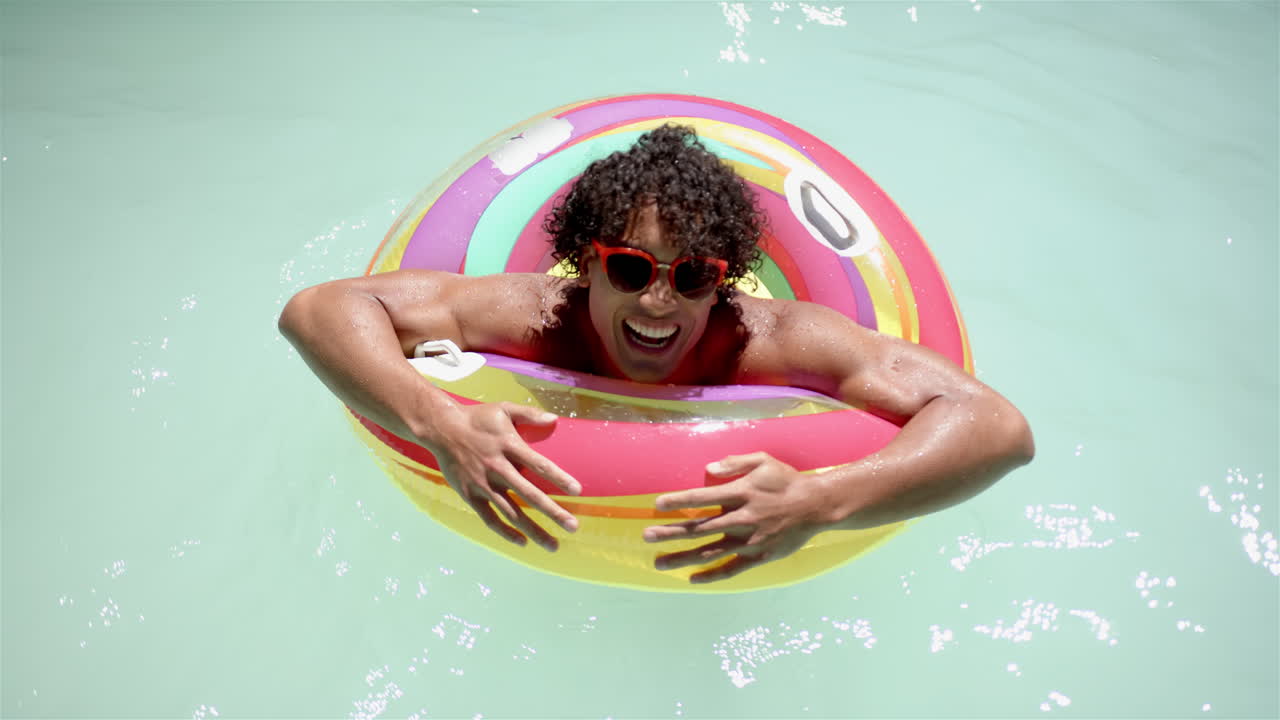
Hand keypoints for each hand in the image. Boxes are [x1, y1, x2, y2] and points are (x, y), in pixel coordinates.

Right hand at [430, 401, 580, 549]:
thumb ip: (529, 414)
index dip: (558, 478)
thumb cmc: (476, 418)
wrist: (441, 429)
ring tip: (553, 545)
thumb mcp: (503, 409)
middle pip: (529, 494)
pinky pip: (490, 518)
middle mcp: (497, 467)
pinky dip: (505, 532)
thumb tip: (554, 418)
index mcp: (509, 446)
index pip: (539, 465)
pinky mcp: (470, 495)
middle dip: (553, 512)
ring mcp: (483, 484)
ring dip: (533, 530)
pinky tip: (523, 542)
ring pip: (512, 513)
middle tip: (573, 526)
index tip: (577, 491)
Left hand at [643, 452, 834, 582]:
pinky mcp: (759, 557)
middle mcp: (743, 518)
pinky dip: (711, 575)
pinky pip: (732, 569)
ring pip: (711, 552)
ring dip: (683, 558)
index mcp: (742, 493)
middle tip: (647, 536)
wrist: (817, 506)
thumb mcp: (763, 461)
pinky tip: (692, 580)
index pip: (703, 498)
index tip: (658, 503)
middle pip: (700, 528)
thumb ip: (735, 463)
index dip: (680, 501)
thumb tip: (707, 469)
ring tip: (659, 563)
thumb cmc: (786, 480)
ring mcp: (750, 540)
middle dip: (671, 532)